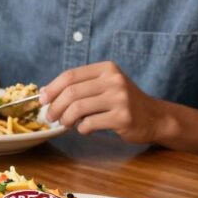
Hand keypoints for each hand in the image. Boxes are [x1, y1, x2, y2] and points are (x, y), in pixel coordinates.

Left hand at [41, 61, 167, 143]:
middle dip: (55, 106)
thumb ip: (79, 86)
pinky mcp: (123, 117)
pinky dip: (82, 128)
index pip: (70, 75)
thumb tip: (44, 92)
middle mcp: (114, 80)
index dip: (52, 88)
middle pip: (71, 92)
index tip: (42, 100)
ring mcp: (120, 99)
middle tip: (50, 117)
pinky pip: (90, 123)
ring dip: (65, 119)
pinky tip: (85, 129)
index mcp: (106, 68)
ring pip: (78, 108)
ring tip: (64, 124)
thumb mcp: (104, 86)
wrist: (155, 117)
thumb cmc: (123, 102)